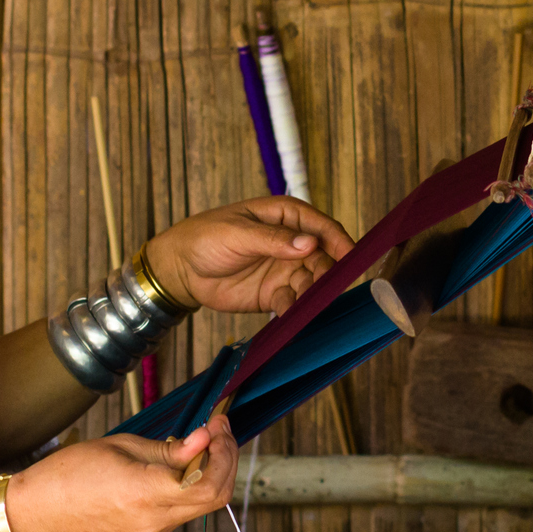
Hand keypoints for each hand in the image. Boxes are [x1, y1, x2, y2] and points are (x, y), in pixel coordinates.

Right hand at [1, 417, 238, 531]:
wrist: (38, 515)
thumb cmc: (69, 472)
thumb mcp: (121, 447)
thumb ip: (168, 449)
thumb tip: (203, 439)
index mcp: (146, 494)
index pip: (209, 484)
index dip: (223, 452)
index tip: (217, 425)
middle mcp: (155, 522)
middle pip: (215, 498)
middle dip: (226, 460)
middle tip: (219, 430)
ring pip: (200, 505)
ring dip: (210, 472)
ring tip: (199, 442)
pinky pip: (181, 511)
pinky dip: (190, 486)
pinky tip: (178, 465)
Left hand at [143, 197, 355, 314]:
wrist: (180, 269)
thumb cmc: (205, 238)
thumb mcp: (237, 234)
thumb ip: (273, 240)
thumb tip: (309, 244)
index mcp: (286, 216)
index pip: (322, 227)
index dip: (340, 241)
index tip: (351, 258)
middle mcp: (292, 243)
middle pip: (323, 258)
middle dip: (328, 273)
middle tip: (325, 287)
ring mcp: (285, 269)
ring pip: (312, 283)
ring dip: (312, 294)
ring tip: (302, 302)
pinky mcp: (275, 294)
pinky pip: (294, 303)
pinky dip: (295, 310)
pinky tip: (288, 315)